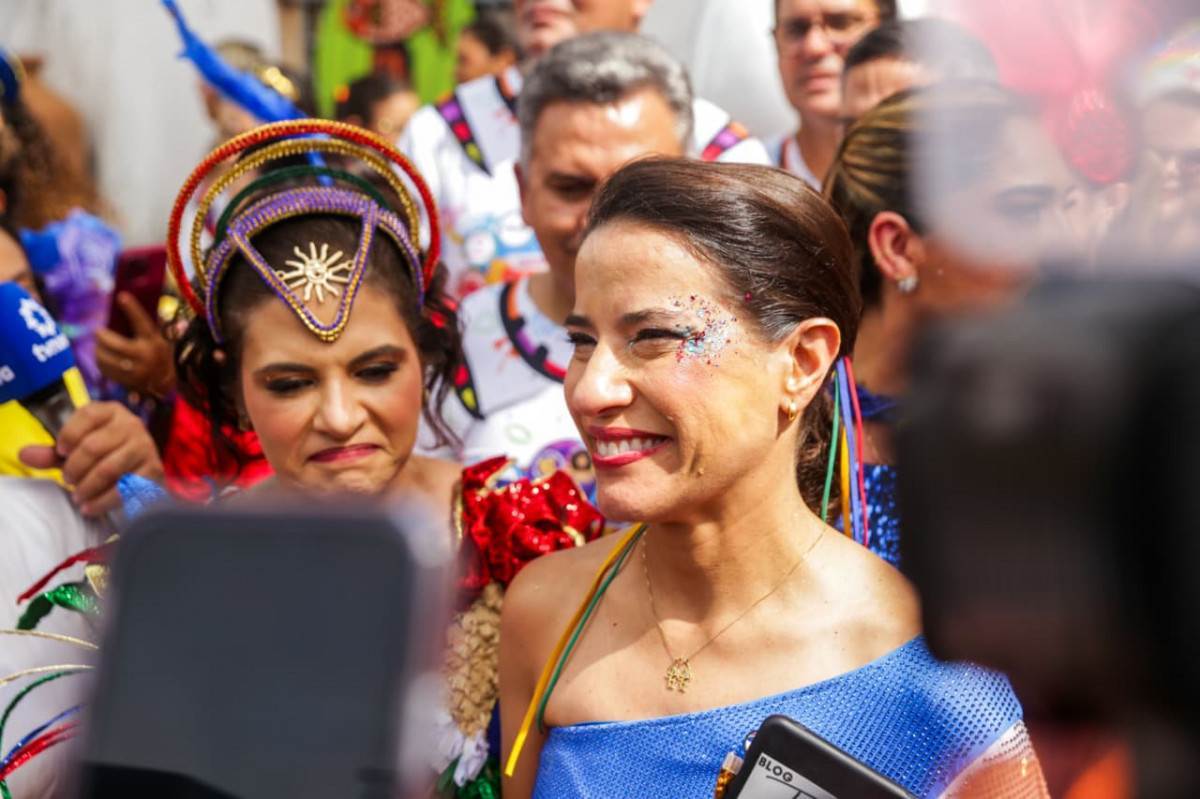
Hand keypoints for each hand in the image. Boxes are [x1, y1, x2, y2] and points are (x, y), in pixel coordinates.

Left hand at [19, 402, 163, 516]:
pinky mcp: (153, 470)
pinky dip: (102, 502)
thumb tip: (24, 455)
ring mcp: (145, 446)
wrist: (138, 474)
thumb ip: (51, 453)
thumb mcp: (76, 451)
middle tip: (68, 480)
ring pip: (107, 469)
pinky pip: (124, 488)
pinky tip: (90, 507)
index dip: (68, 435)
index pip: (87, 415)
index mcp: (111, 411)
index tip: (61, 453)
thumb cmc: (102, 457)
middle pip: (93, 446)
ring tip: (78, 496)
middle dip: (74, 468)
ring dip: (87, 487)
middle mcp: (132, 424)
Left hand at [95, 292, 174, 396]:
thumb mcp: (159, 339)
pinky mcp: (127, 381)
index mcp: (154, 341)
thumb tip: (127, 306)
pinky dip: (101, 362)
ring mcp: (135, 371)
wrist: (166, 382)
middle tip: (98, 331)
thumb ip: (145, 327)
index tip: (122, 296)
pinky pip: (106, 370)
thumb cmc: (159, 354)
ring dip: (99, 349)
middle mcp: (145, 356)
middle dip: (102, 336)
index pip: (142, 322)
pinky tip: (103, 357)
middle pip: (114, 344)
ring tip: (99, 345)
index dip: (132, 308)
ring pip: (106, 358)